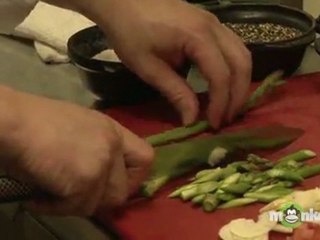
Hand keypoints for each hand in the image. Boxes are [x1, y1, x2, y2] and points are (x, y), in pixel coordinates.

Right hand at [1, 89, 153, 215]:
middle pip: (123, 191)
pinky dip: (56, 208)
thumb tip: (102, 174)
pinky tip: (40, 198)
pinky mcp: (85, 181)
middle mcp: (112, 147)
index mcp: (113, 131)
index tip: (116, 183)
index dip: (134, 177)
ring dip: (76, 204)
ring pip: (100, 204)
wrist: (14, 122)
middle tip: (78, 195)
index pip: (146, 158)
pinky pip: (76, 208)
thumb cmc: (38, 120)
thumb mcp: (80, 126)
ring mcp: (101, 164)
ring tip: (53, 194)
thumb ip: (98, 147)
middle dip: (100, 198)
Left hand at [84, 0, 251, 127]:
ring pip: (242, 53)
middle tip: (226, 118)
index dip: (220, 103)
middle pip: (242, 63)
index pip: (221, 75)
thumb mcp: (148, 68)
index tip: (213, 124)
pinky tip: (223, 82)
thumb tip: (192, 120)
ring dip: (240, 81)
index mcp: (197, 37)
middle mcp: (213, 26)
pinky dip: (233, 67)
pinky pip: (233, 46)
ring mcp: (214, 21)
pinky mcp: (210, 22)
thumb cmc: (130, 32)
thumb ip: (175, 93)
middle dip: (238, 95)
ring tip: (228, 104)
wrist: (122, 1)